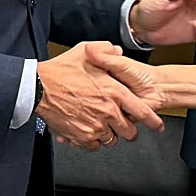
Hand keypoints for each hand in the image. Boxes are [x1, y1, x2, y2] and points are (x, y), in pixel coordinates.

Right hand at [37, 42, 163, 151]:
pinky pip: (94, 145)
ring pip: (111, 140)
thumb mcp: (85, 51)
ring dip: (109, 134)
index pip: (142, 112)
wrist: (38, 87)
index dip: (152, 121)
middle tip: (121, 125)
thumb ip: (106, 50)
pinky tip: (87, 130)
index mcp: (114, 91)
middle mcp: (108, 111)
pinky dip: (92, 141)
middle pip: (129, 132)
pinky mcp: (81, 136)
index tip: (156, 125)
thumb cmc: (61, 70)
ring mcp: (95, 126)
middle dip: (127, 130)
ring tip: (100, 125)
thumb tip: (117, 50)